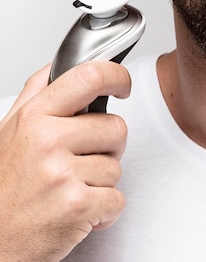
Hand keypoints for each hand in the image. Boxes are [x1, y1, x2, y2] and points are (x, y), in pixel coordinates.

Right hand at [0, 61, 130, 261]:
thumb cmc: (3, 187)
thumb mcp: (10, 130)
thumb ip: (36, 93)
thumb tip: (58, 65)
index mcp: (34, 116)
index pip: (89, 77)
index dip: (117, 76)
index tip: (122, 85)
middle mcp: (47, 140)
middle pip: (116, 126)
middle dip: (107, 147)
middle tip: (82, 161)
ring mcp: (62, 173)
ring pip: (117, 166)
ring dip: (101, 182)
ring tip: (72, 188)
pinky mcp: (77, 206)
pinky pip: (117, 199)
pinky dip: (104, 211)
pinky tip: (79, 211)